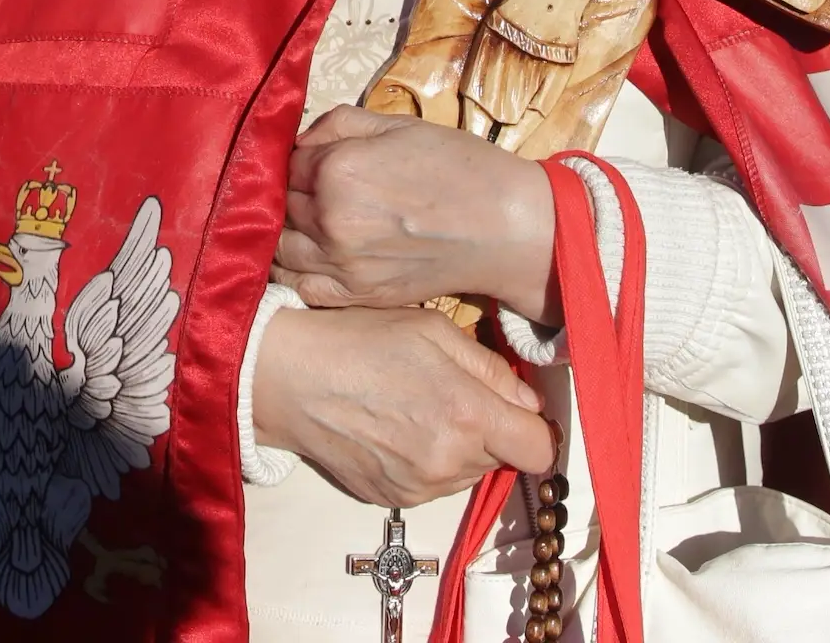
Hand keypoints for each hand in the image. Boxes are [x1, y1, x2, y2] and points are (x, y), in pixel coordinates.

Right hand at [253, 306, 554, 506]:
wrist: (290, 378)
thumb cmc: (360, 341)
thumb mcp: (434, 331)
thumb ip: (491, 369)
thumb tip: (525, 402)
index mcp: (468, 416)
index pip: (540, 450)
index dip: (536, 430)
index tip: (519, 414)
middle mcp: (449, 462)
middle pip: (501, 459)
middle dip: (489, 430)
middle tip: (449, 394)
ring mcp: (419, 487)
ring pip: (467, 473)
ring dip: (458, 447)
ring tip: (415, 408)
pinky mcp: (392, 498)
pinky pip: (431, 484)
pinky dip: (425, 461)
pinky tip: (393, 429)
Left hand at [278, 106, 556, 320]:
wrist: (505, 226)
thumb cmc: (458, 167)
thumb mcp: (397, 126)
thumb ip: (338, 125)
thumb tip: (298, 142)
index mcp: (338, 169)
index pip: (289, 165)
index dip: (301, 162)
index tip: (317, 165)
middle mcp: (331, 219)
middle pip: (283, 205)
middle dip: (294, 196)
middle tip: (316, 194)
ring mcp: (342, 263)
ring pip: (282, 248)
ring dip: (288, 234)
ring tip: (305, 226)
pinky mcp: (358, 295)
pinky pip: (302, 288)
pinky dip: (296, 274)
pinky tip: (307, 260)